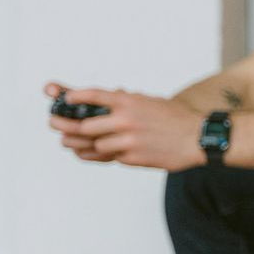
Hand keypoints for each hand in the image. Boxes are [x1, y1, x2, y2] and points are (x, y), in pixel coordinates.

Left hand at [45, 83, 203, 171]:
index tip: (63, 98)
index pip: (94, 96)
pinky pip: (109, 157)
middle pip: (84, 125)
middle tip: (54, 123)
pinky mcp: (133, 158)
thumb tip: (113, 95)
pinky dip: (98, 154)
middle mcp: (126, 121)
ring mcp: (129, 141)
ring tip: (68, 142)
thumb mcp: (152, 102)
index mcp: (130, 103)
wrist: (199, 138)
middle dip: (65, 125)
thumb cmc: (177, 119)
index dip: (74, 96)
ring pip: (94, 145)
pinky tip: (88, 153)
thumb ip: (129, 101)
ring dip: (80, 144)